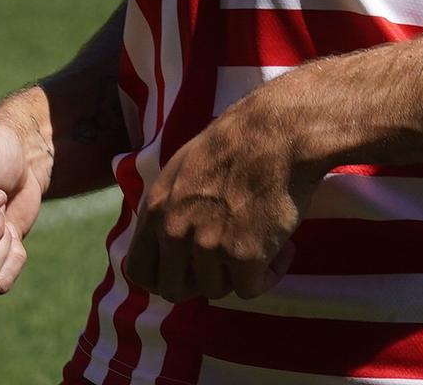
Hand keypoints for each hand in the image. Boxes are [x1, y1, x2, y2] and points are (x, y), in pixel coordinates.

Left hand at [125, 88, 322, 303]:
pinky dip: (269, 274)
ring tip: (260, 243)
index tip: (185, 271)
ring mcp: (208, 247)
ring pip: (215, 290)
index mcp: (157, 209)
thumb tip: (166, 239)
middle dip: (201, 281)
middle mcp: (176, 231)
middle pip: (175, 289)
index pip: (140, 271)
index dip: (162, 277)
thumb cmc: (237, 141)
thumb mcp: (184, 167)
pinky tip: (282, 250)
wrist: (280, 132)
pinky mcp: (243, 257)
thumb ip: (169, 206)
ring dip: (237, 274)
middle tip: (226, 262)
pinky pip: (251, 289)